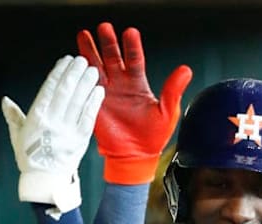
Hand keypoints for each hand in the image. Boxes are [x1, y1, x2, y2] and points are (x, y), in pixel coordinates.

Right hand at [2, 55, 103, 215]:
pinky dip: (94, 102)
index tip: (66, 60)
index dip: (58, 73)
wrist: (46, 181)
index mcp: (36, 118)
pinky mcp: (81, 139)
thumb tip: (5, 100)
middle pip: (65, 92)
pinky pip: (88, 117)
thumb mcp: (18, 136)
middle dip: (74, 73)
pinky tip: (99, 90)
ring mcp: (67, 130)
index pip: (48, 89)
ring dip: (86, 84)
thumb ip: (14, 116)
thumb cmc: (30, 157)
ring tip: (93, 70)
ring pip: (78, 101)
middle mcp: (52, 122)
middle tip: (83, 60)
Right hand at [77, 22, 192, 183]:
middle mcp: (121, 85)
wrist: (135, 157)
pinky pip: (85, 87)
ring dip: (90, 52)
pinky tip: (76, 61)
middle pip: (113, 58)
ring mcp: (106, 94)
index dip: (132, 46)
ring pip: (96, 67)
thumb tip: (186, 69)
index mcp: (138, 85)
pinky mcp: (93, 105)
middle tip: (104, 27)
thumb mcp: (167, 111)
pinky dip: (81, 74)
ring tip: (84, 34)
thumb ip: (173, 89)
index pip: (135, 59)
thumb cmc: (154, 137)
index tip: (130, 32)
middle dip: (108, 43)